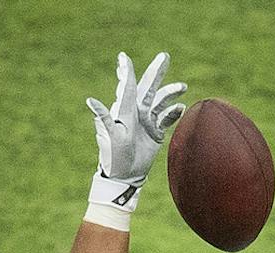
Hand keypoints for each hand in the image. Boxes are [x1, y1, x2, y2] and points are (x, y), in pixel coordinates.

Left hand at [87, 51, 186, 189]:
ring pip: (160, 101)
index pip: (128, 87)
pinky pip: (166, 118)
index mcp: (124, 110)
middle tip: (163, 56)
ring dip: (170, 92)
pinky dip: (174, 113)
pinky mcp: (155, 132)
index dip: (127, 71)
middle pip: (147, 87)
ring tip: (183, 86)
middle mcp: (136, 112)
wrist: (125, 174)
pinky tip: (181, 108)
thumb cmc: (113, 156)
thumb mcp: (109, 137)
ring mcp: (147, 121)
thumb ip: (104, 118)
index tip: (124, 56)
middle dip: (156, 72)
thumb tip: (91, 101)